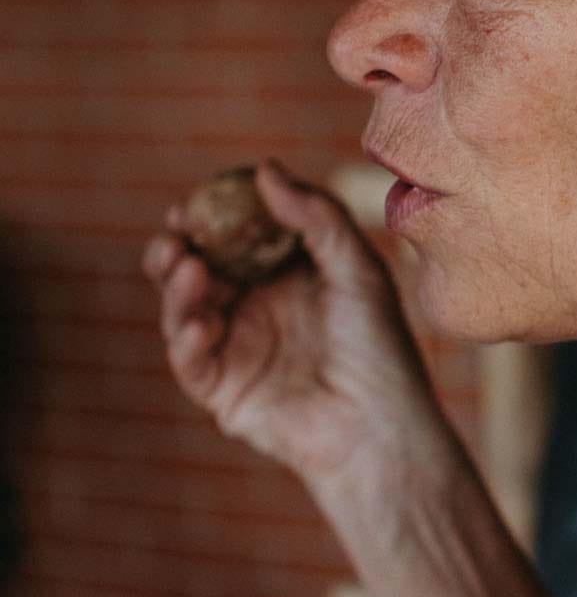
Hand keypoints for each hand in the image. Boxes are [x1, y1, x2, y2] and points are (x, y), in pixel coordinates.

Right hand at [142, 159, 453, 494]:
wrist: (380, 426)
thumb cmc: (380, 348)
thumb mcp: (359, 270)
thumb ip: (317, 217)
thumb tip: (264, 169)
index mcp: (289, 277)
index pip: (238, 237)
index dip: (214, 218)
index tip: (198, 199)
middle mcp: (257, 308)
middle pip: (199, 268)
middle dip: (179, 247)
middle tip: (178, 230)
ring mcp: (236, 347)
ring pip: (183, 308)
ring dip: (177, 286)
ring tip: (189, 268)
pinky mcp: (223, 388)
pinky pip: (190, 360)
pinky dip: (185, 337)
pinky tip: (198, 322)